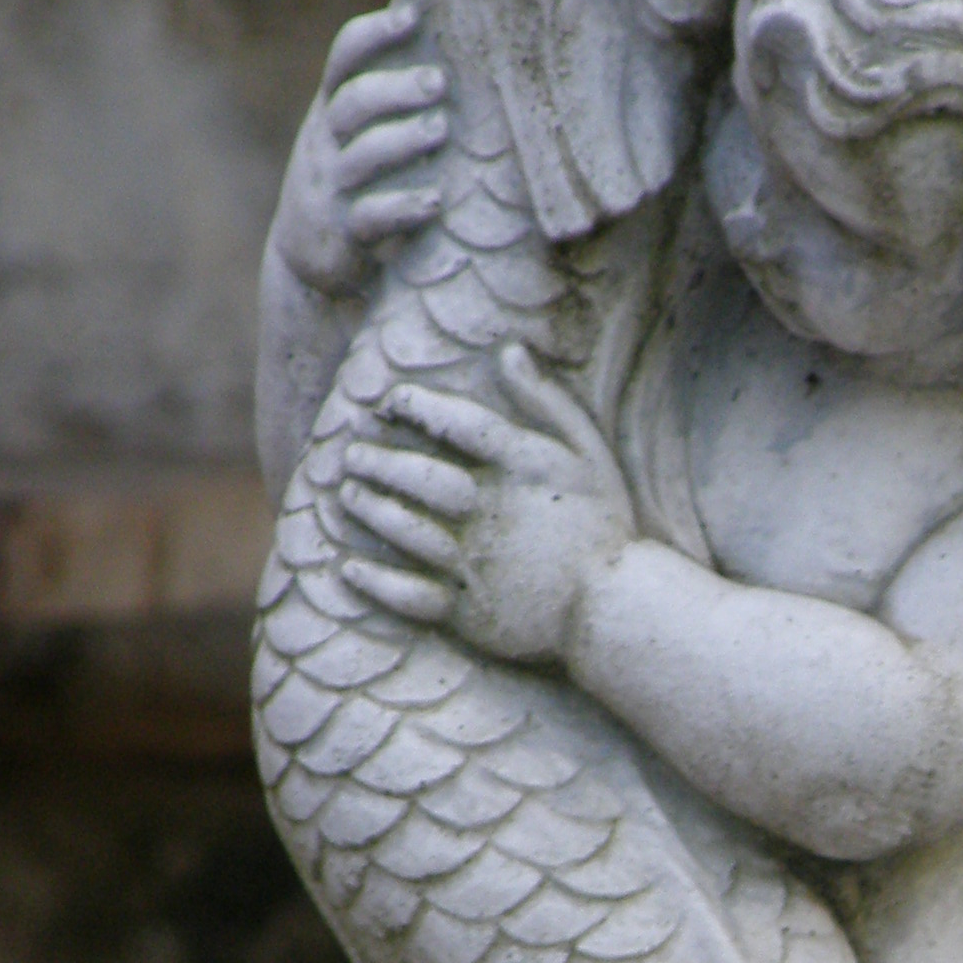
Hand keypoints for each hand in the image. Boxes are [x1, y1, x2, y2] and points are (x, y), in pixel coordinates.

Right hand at [269, 0, 448, 295]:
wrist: (303, 258)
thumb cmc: (345, 180)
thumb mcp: (348, 134)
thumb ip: (379, 97)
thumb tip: (433, 33)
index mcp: (331, 111)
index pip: (344, 59)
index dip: (374, 34)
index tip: (414, 16)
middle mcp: (326, 143)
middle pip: (354, 103)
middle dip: (396, 88)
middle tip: (439, 82)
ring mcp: (332, 188)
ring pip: (363, 156)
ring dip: (404, 140)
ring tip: (441, 130)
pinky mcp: (343, 233)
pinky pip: (371, 217)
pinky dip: (404, 207)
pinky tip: (435, 200)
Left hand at [337, 345, 635, 661]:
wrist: (615, 610)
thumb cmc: (602, 526)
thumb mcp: (588, 452)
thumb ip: (547, 401)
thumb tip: (509, 350)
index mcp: (523, 471)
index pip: (458, 425)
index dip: (417, 407)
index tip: (390, 402)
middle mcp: (492, 513)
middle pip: (421, 478)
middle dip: (380, 462)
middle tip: (352, 454)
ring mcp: (477, 565)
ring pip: (407, 531)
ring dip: (370, 509)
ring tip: (347, 493)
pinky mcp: (468, 612)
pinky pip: (410, 595)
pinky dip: (376, 582)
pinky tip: (349, 567)